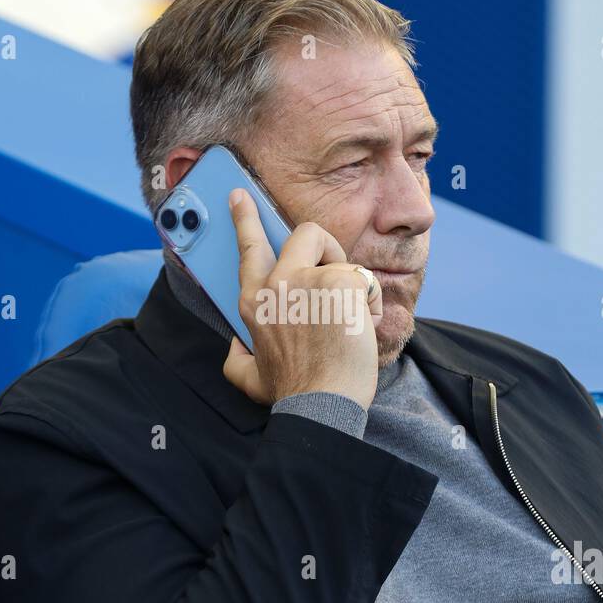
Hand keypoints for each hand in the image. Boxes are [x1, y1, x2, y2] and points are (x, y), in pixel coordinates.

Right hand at [222, 188, 382, 408]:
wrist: (320, 405)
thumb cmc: (291, 393)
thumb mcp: (248, 376)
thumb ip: (236, 356)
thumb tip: (234, 344)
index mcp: (254, 301)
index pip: (249, 247)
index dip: (244, 218)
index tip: (240, 197)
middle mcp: (276, 284)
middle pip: (305, 234)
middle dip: (325, 248)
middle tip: (334, 273)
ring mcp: (308, 280)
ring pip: (341, 260)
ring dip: (350, 289)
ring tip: (348, 323)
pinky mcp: (340, 284)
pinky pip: (363, 281)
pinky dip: (368, 305)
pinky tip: (361, 329)